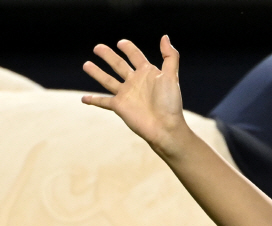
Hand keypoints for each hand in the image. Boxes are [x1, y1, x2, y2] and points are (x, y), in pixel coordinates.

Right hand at [82, 36, 187, 155]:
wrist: (165, 127)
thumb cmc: (170, 103)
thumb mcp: (171, 76)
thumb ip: (170, 56)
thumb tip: (165, 37)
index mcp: (147, 73)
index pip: (135, 56)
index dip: (128, 48)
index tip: (121, 43)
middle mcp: (135, 82)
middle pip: (118, 64)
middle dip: (108, 56)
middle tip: (97, 48)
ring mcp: (126, 94)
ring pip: (107, 80)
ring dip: (96, 73)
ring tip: (86, 65)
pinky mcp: (119, 106)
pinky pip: (103, 102)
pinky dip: (93, 100)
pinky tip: (83, 99)